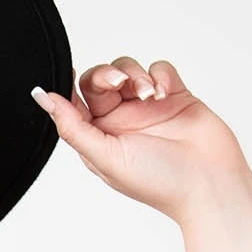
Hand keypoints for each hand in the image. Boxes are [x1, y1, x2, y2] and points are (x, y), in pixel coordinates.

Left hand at [32, 57, 249, 220]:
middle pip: (100, 80)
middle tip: (120, 84)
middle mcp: (120, 121)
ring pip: (128, 70)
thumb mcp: (105, 157)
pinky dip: (159, 74)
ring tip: (149, 94)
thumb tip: (41, 98)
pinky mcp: (174, 95)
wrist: (209, 183)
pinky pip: (159, 68)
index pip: (74, 103)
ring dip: (135, 75)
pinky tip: (164, 94)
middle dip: (107, 75)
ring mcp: (147, 107)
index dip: (68, 85)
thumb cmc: (158, 181)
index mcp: (99, 138)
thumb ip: (72, 127)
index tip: (66, 71)